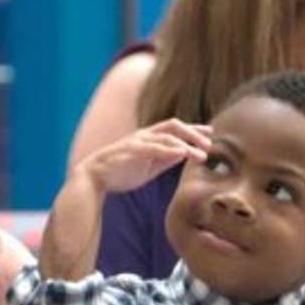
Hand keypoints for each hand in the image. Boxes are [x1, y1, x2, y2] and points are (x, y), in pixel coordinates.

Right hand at [77, 119, 211, 194]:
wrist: (94, 178)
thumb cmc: (121, 171)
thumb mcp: (149, 166)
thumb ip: (166, 159)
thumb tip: (184, 156)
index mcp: (149, 138)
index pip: (175, 129)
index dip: (193, 129)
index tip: (210, 134)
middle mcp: (144, 136)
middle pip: (173, 126)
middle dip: (193, 133)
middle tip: (209, 144)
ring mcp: (137, 142)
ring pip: (166, 137)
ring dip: (186, 145)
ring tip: (201, 155)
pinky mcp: (130, 151)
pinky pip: (153, 148)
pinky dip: (168, 150)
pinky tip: (182, 154)